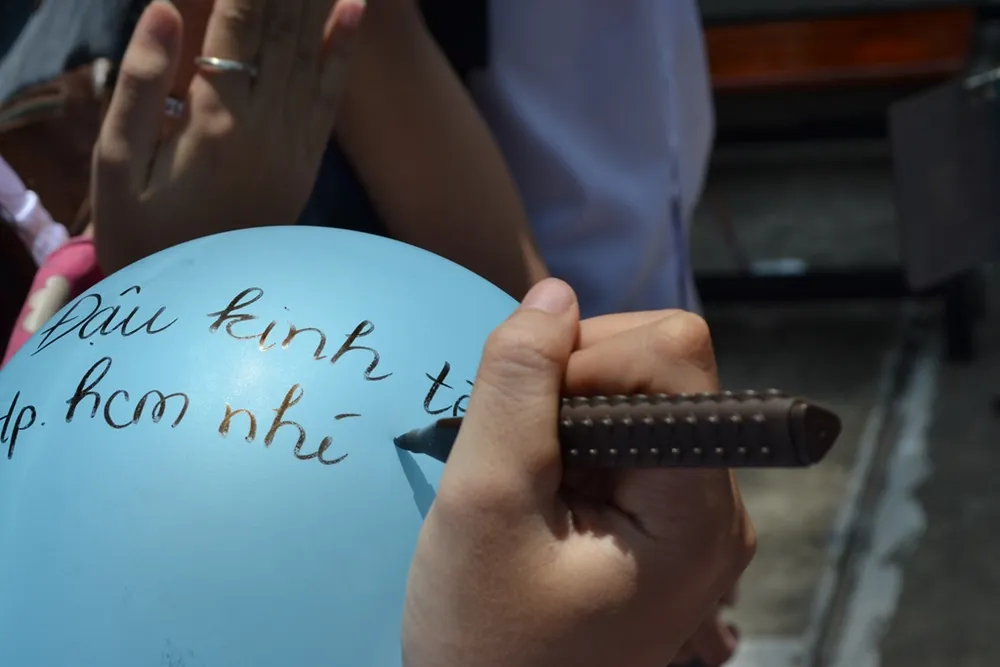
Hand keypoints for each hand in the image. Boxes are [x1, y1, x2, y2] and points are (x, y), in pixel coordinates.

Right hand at [92, 0, 364, 272]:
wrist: (201, 309)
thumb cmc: (143, 237)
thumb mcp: (118, 169)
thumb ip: (138, 88)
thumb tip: (161, 9)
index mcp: (215, 121)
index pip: (237, 21)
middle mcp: (266, 126)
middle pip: (280, 27)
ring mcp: (294, 147)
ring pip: (311, 51)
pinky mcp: (307, 165)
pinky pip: (330, 98)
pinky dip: (342, 48)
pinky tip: (351, 6)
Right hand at [402, 278, 755, 666]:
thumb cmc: (485, 640)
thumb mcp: (484, 504)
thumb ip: (516, 388)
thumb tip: (554, 295)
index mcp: (699, 511)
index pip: (673, 353)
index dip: (587, 358)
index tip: (523, 421)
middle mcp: (717, 504)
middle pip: (661, 361)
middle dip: (573, 383)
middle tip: (519, 456)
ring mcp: (694, 510)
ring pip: (638, 388)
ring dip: (564, 411)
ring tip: (528, 484)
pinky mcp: (665, 513)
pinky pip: (627, 429)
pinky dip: (570, 437)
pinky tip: (542, 490)